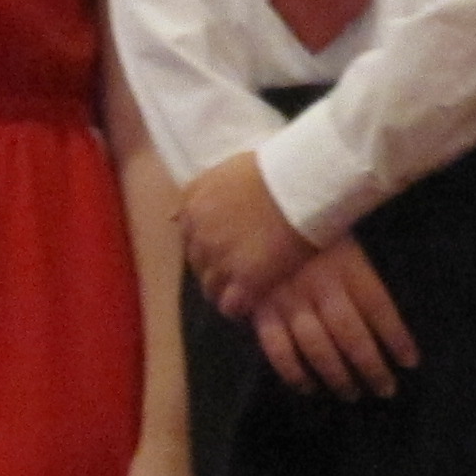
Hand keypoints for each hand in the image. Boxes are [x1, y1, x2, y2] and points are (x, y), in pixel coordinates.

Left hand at [179, 152, 315, 320]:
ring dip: (226, 289)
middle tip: (241, 267)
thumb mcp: (222, 171)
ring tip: (249, 287)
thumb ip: (197, 194)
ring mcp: (221, 260)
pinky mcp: (247, 280)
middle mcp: (200, 236)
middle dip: (216, 267)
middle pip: (199, 264)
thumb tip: (172, 217)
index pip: (189, 239)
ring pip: (211, 288)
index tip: (226, 248)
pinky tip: (254, 300)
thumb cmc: (272, 169)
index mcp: (193, 208)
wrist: (303, 182)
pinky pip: (231, 306)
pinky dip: (240, 306)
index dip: (208, 246)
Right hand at [254, 239, 420, 400]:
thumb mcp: (342, 241)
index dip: (397, 338)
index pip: (379, 307)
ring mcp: (288, 301)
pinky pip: (278, 350)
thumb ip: (358, 276)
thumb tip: (383, 319)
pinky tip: (309, 387)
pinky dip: (294, 374)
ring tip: (351, 394)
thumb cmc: (308, 230)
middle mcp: (320, 287)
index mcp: (346, 265)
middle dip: (371, 368)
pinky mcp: (261, 311)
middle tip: (385, 390)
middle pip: (351, 335)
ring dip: (338, 377)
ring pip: (318, 348)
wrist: (254, 216)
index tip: (410, 362)